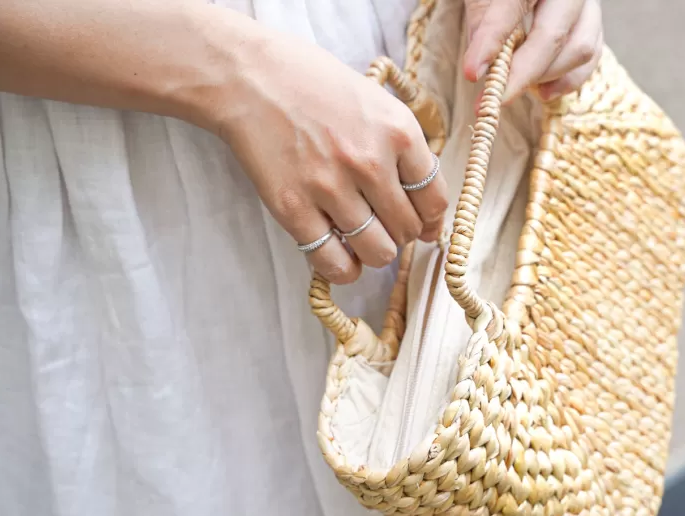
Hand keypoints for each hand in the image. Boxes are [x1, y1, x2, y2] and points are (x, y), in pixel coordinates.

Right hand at [216, 33, 448, 283]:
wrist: (250, 77)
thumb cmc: (314, 84)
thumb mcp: (376, 102)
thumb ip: (405, 150)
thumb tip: (427, 208)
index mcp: (398, 131)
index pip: (434, 199)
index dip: (431, 219)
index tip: (422, 223)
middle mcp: (369, 161)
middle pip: (408, 229)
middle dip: (400, 233)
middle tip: (383, 223)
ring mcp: (330, 187)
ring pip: (378, 251)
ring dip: (374, 251)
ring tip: (362, 237)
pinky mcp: (294, 209)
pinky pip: (334, 263)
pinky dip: (344, 268)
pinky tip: (342, 256)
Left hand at [463, 0, 602, 101]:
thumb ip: (482, 24)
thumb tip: (480, 67)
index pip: (513, 7)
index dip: (492, 41)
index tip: (472, 73)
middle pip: (552, 35)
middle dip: (522, 73)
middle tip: (494, 97)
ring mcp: (589, 7)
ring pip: (578, 51)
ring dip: (544, 77)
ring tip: (515, 85)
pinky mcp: (594, 27)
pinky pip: (590, 60)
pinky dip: (566, 82)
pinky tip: (541, 92)